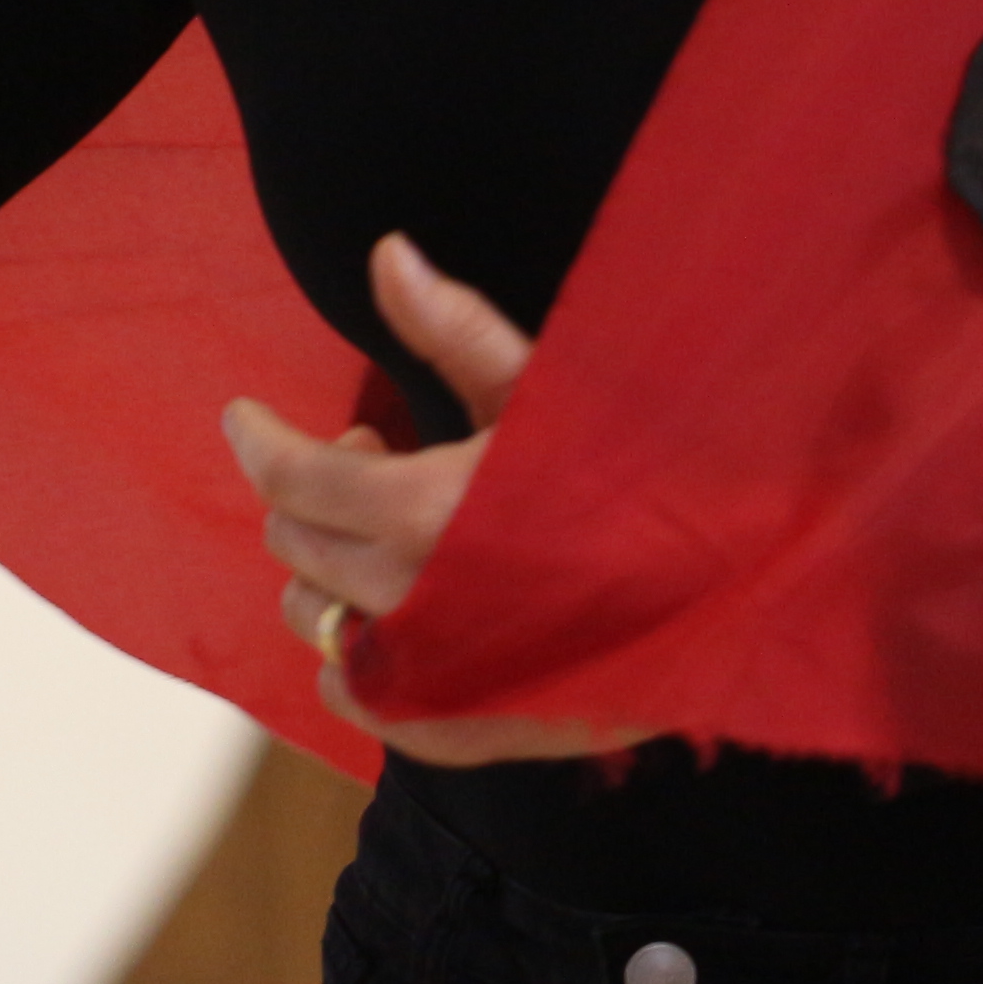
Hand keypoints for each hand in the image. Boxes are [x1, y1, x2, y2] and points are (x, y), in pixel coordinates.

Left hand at [223, 232, 652, 766]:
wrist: (738, 597)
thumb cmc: (646, 480)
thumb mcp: (550, 392)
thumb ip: (455, 329)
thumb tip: (387, 254)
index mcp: (429, 509)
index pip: (293, 476)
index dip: (257, 438)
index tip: (244, 416)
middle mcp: (414, 600)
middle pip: (295, 541)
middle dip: (312, 489)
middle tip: (373, 453)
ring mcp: (430, 675)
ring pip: (312, 619)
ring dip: (327, 568)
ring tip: (392, 532)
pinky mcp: (454, 729)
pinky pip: (354, 696)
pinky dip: (352, 656)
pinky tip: (394, 616)